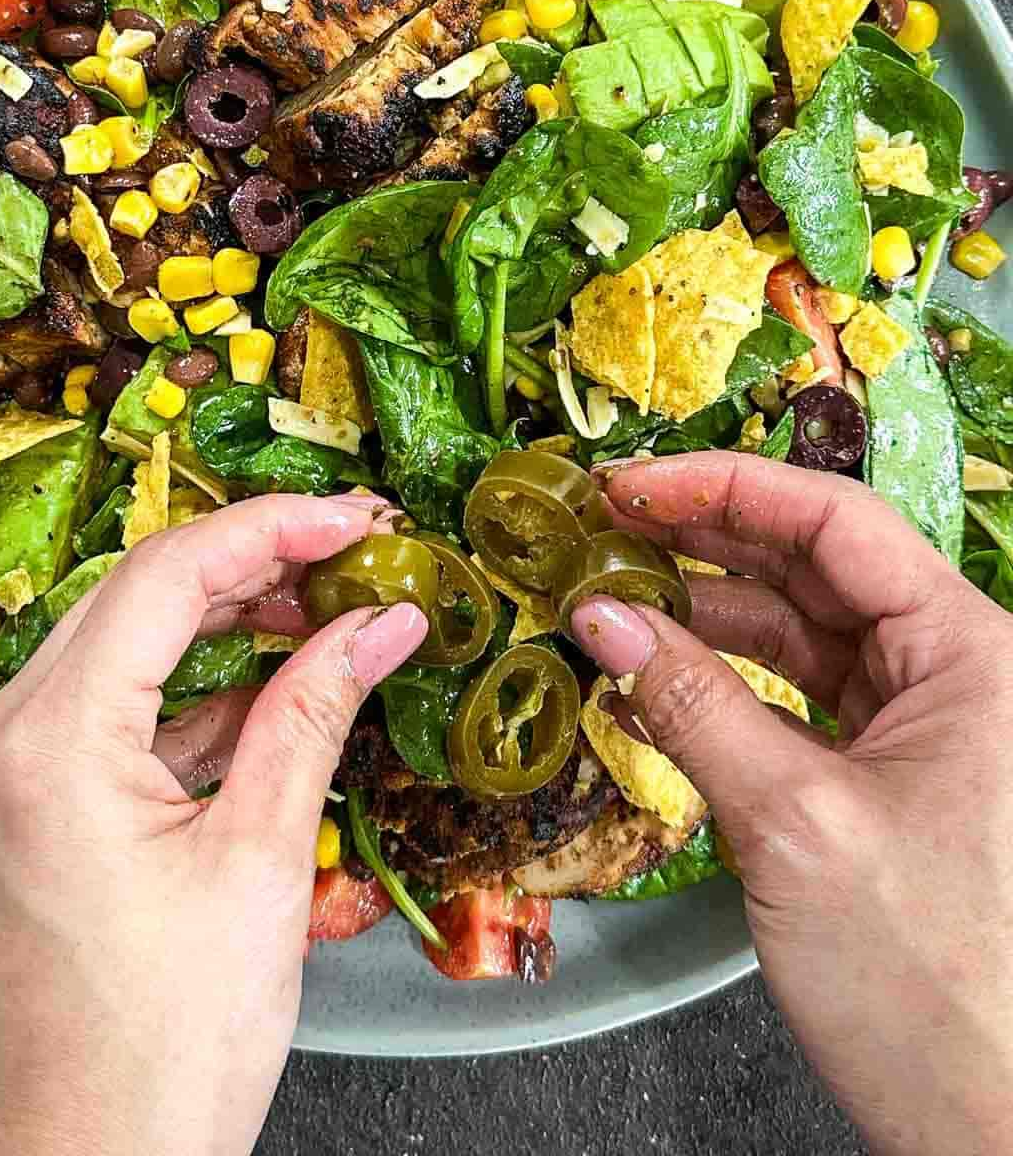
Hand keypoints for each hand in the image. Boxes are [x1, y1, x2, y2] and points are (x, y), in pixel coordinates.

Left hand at [0, 493, 426, 1155]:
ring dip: (220, 629)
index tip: (358, 517)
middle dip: (252, 569)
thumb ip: (314, 715)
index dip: (275, 528)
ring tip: (324, 615)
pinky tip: (265, 694)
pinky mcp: (10, 814)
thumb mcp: (260, 867)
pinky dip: (183, 699)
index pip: (167, 576)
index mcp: (48, 745)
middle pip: (135, 600)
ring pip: (118, 651)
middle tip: (355, 559)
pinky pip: (101, 718)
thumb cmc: (160, 1057)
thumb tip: (381, 623)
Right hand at [571, 452, 1012, 1155]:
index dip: (725, 488)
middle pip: (817, 567)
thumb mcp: (793, 825)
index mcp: (972, 655)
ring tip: (612, 592)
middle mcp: (956, 673)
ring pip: (802, 632)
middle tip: (604, 521)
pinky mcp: (888, 778)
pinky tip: (655, 674)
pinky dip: (725, 683)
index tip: (632, 485)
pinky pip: (798, 699)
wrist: (997, 1133)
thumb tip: (601, 616)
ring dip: (705, 612)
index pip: (838, 523)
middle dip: (706, 538)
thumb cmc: (938, 988)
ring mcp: (922, 727)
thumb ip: (689, 706)